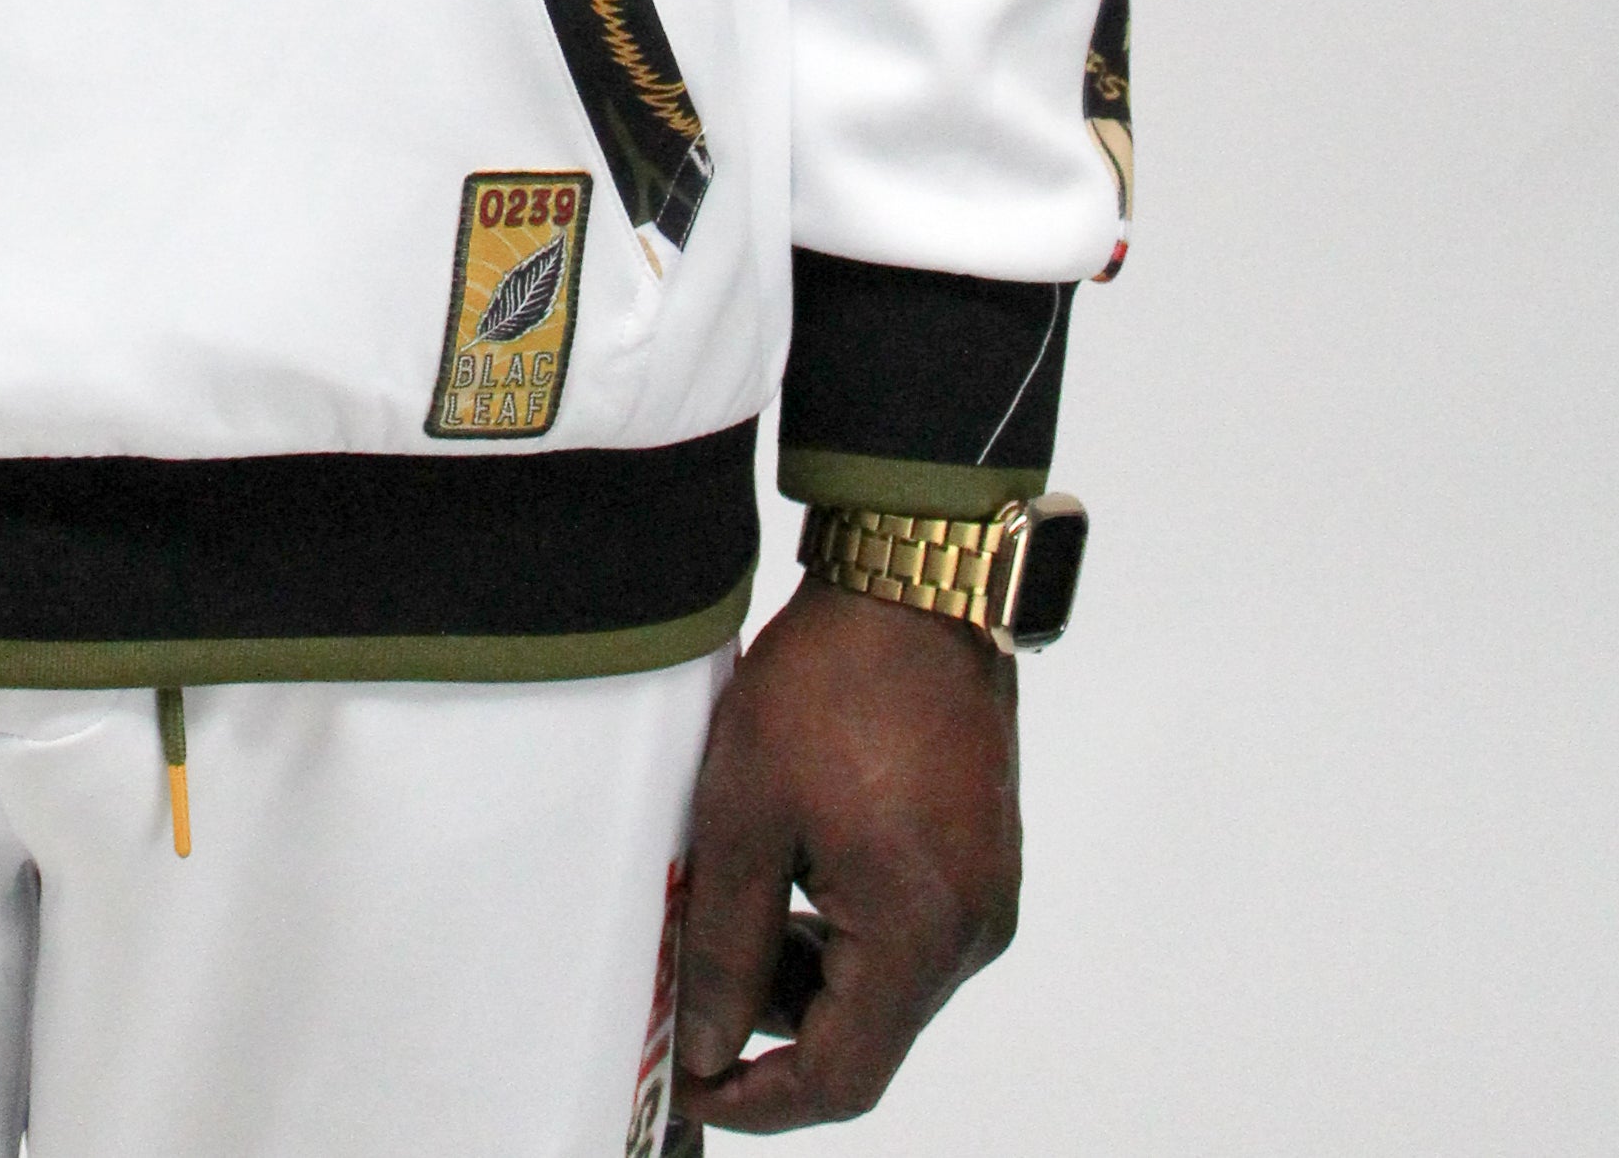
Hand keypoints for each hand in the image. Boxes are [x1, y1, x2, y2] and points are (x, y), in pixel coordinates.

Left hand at [671, 576, 1020, 1127]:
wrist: (912, 582)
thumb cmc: (832, 684)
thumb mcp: (746, 814)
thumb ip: (725, 945)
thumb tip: (706, 1045)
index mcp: (921, 934)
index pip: (844, 1076)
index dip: (762, 1100)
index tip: (694, 1085)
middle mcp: (972, 932)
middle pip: (870, 1036)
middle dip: (776, 1026)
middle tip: (697, 980)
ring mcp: (986, 894)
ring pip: (888, 986)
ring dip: (810, 974)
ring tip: (740, 906)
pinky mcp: (982, 857)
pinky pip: (911, 934)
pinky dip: (847, 931)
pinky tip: (793, 874)